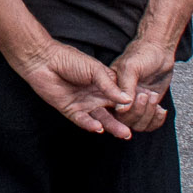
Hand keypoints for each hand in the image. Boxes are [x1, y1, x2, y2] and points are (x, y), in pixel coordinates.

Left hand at [9, 41, 137, 136]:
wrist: (44, 60)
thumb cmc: (70, 59)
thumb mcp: (94, 70)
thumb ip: (109, 85)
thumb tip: (127, 99)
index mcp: (104, 84)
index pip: (122, 98)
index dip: (133, 105)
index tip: (147, 112)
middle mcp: (96, 96)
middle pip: (113, 112)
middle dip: (124, 121)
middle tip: (135, 129)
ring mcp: (84, 104)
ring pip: (101, 119)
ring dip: (111, 126)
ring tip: (124, 134)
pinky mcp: (71, 110)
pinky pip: (82, 120)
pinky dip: (90, 125)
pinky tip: (98, 128)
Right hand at [107, 39, 178, 131]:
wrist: (160, 50)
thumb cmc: (142, 53)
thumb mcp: (131, 67)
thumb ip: (125, 88)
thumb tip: (120, 110)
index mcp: (111, 90)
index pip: (112, 111)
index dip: (123, 113)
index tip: (135, 101)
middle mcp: (121, 99)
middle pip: (126, 120)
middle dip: (139, 111)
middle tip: (146, 94)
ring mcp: (135, 104)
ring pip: (138, 124)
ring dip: (149, 114)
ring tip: (153, 96)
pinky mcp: (148, 107)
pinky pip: (150, 123)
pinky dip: (157, 120)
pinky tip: (161, 109)